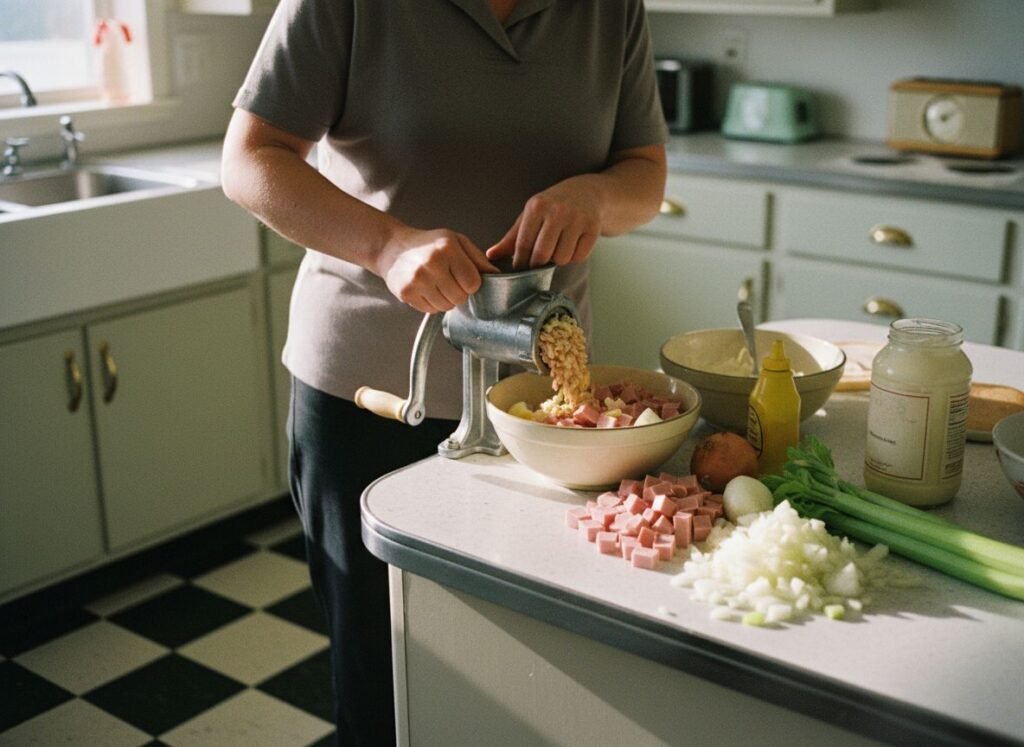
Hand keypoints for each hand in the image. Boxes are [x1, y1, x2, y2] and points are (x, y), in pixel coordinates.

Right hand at [377, 227, 497, 313]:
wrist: (393, 248)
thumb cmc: (428, 244)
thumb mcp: (455, 241)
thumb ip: (477, 258)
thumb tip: (497, 275)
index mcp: (448, 249)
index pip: (473, 283)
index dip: (471, 284)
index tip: (464, 278)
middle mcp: (432, 264)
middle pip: (460, 297)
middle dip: (459, 293)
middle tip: (448, 281)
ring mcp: (417, 280)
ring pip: (446, 307)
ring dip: (446, 300)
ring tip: (437, 284)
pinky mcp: (406, 292)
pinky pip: (431, 310)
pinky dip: (432, 304)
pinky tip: (426, 289)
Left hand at [486, 179, 601, 269]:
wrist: (588, 192)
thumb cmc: (553, 206)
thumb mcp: (530, 215)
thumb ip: (511, 238)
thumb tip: (490, 255)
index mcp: (537, 207)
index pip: (524, 244)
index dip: (520, 261)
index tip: (519, 268)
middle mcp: (557, 211)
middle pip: (542, 255)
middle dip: (539, 263)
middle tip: (540, 261)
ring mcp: (577, 219)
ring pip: (562, 258)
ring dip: (558, 259)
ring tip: (558, 247)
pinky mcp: (593, 228)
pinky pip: (579, 257)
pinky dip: (574, 257)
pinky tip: (572, 244)